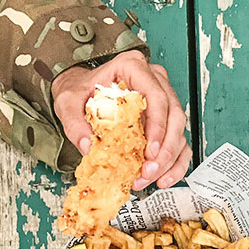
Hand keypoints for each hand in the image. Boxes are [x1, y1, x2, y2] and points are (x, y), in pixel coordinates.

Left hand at [52, 50, 190, 188]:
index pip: (157, 96)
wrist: (80, 93)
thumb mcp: (68, 102)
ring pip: (179, 133)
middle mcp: (154, 82)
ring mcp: (162, 103)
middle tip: (148, 170)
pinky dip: (174, 165)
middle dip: (164, 150)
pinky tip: (162, 179)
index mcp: (133, 69)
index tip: (150, 151)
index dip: (158, 126)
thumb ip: (75, 124)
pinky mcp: (164, 123)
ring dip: (167, 161)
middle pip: (174, 117)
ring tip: (148, 177)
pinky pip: (179, 145)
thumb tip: (87, 146)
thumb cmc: (80, 91)